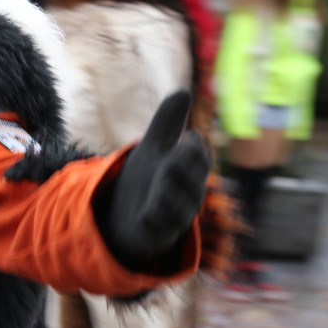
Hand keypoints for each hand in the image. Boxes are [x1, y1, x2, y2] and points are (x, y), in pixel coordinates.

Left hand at [104, 91, 210, 269]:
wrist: (125, 219)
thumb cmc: (148, 180)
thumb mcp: (154, 148)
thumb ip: (167, 122)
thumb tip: (185, 91)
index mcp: (190, 172)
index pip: (201, 155)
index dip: (195, 145)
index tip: (186, 137)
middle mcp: (189, 195)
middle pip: (195, 177)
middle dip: (186, 162)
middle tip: (175, 150)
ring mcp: (175, 218)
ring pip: (182, 204)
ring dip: (171, 187)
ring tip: (163, 172)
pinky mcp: (157, 236)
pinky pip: (161, 229)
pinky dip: (156, 218)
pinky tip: (147, 209)